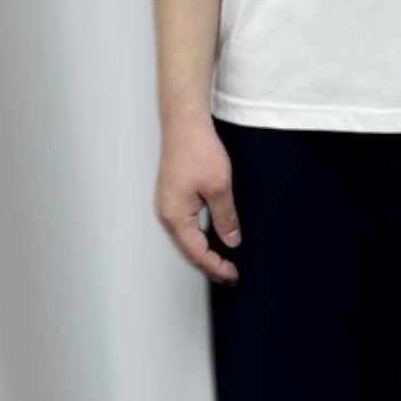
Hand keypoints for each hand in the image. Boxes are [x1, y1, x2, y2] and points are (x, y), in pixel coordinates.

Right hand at [155, 117, 241, 284]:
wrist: (185, 124)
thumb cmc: (197, 150)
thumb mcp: (220, 188)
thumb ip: (225, 218)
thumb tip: (231, 240)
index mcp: (175, 216)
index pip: (197, 253)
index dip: (217, 266)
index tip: (233, 274)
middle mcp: (166, 213)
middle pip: (188, 250)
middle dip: (210, 265)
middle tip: (230, 276)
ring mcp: (167, 205)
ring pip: (185, 239)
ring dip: (204, 252)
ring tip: (223, 263)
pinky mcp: (172, 197)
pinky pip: (184, 226)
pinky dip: (198, 238)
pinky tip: (211, 239)